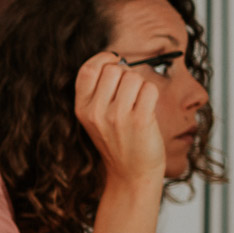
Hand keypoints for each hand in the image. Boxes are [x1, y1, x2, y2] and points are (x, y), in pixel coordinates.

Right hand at [74, 51, 165, 186]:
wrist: (131, 173)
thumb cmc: (118, 141)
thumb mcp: (95, 118)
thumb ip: (98, 90)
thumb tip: (117, 59)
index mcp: (82, 108)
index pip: (88, 69)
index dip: (103, 59)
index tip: (114, 61)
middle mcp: (96, 112)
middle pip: (114, 69)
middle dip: (126, 74)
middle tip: (128, 93)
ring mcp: (117, 117)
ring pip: (134, 77)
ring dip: (140, 86)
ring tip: (137, 105)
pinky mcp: (139, 120)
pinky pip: (149, 88)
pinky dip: (152, 95)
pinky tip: (147, 109)